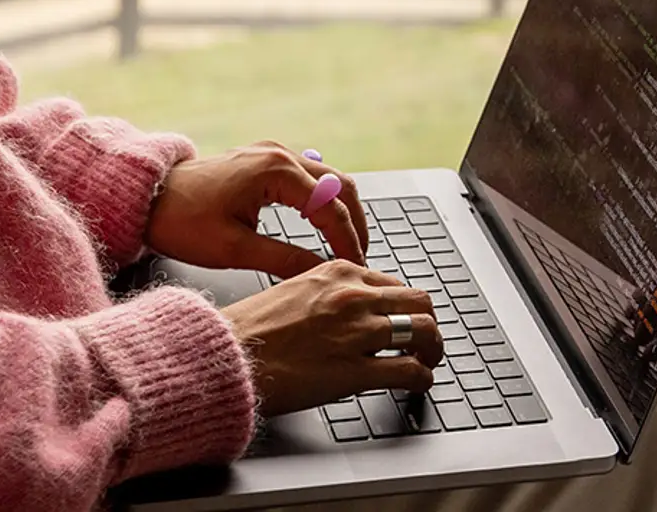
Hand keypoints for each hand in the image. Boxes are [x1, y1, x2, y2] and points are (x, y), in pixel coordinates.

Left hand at [146, 142, 363, 277]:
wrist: (147, 200)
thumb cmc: (182, 221)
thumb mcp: (235, 249)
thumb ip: (285, 261)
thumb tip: (323, 274)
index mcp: (276, 171)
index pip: (331, 207)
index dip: (348, 241)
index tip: (356, 268)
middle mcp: (280, 154)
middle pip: (341, 185)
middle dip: (356, 223)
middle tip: (361, 257)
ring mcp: (273, 153)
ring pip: (329, 178)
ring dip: (342, 210)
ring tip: (348, 245)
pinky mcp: (265, 159)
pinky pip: (310, 177)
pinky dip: (325, 200)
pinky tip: (325, 225)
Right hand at [224, 260, 444, 414]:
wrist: (224, 355)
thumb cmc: (248, 328)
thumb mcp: (294, 289)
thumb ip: (329, 293)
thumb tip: (352, 306)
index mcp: (338, 273)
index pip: (394, 283)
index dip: (404, 305)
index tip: (404, 318)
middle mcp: (354, 298)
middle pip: (419, 303)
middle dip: (427, 323)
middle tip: (425, 340)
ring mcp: (357, 333)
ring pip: (423, 333)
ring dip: (432, 350)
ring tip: (428, 361)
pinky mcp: (354, 371)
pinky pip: (409, 371)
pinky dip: (422, 378)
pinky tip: (417, 384)